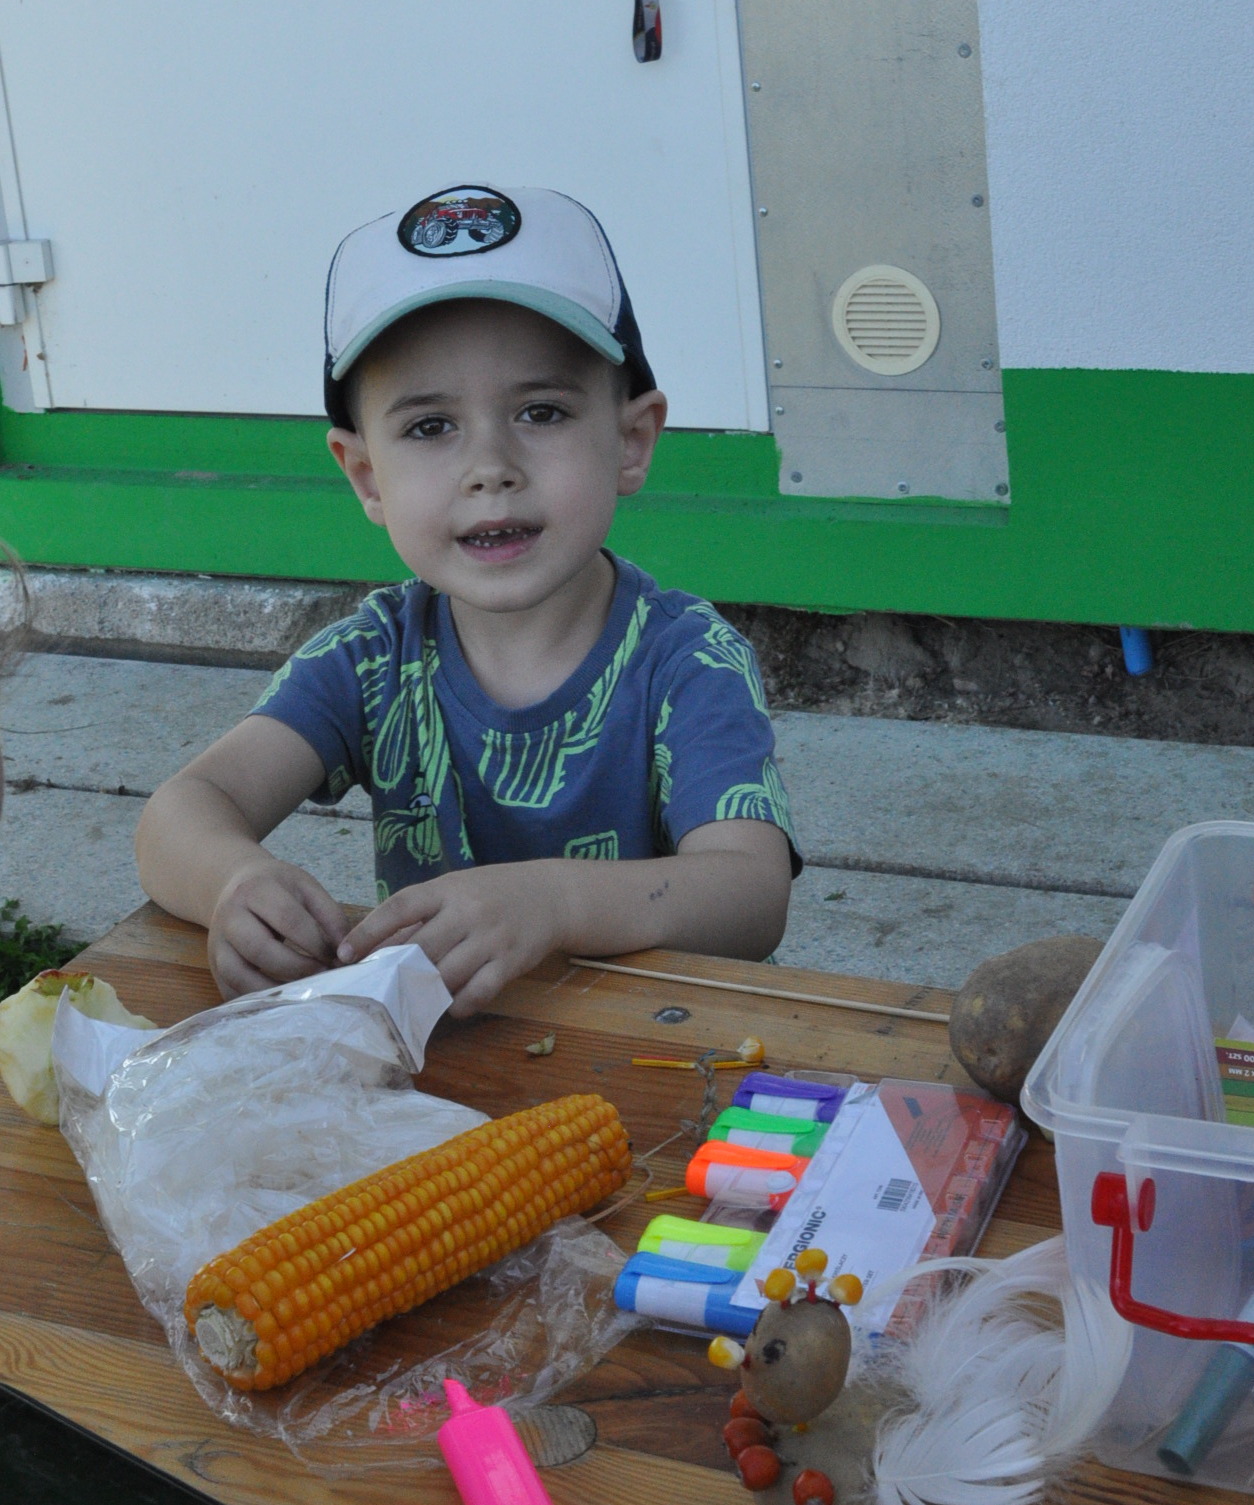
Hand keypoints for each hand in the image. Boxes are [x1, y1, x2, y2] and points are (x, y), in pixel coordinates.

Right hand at [208, 856, 348, 998]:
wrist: (234, 886)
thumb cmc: (277, 889)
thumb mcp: (306, 888)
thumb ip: (330, 916)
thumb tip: (346, 953)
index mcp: (255, 890)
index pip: (288, 920)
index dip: (316, 943)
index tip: (337, 957)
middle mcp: (229, 917)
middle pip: (261, 950)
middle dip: (298, 968)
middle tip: (323, 976)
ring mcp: (217, 945)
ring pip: (241, 977)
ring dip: (277, 990)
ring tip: (306, 991)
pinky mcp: (213, 968)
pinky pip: (232, 992)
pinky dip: (258, 1002)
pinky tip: (284, 1000)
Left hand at [337, 863, 568, 1015]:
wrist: (552, 895)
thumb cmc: (493, 892)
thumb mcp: (456, 890)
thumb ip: (420, 914)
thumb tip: (375, 948)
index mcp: (447, 889)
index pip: (399, 907)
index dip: (367, 931)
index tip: (343, 954)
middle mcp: (468, 911)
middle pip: (419, 949)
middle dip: (392, 972)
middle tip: (374, 990)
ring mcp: (491, 938)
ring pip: (445, 975)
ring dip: (424, 992)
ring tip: (411, 1002)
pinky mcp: (510, 962)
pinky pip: (476, 993)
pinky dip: (458, 1005)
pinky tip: (451, 1005)